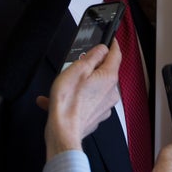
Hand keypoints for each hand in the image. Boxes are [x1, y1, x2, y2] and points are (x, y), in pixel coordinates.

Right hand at [37, 41, 120, 159]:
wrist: (63, 131)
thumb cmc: (68, 103)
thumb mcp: (78, 69)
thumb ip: (92, 56)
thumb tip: (101, 49)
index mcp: (109, 78)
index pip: (116, 55)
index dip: (113, 45)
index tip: (111, 40)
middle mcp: (111, 92)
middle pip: (104, 72)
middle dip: (90, 68)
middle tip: (75, 66)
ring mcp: (104, 105)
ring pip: (93, 88)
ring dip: (78, 85)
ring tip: (60, 88)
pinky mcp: (95, 115)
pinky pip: (85, 102)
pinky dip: (74, 99)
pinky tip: (55, 101)